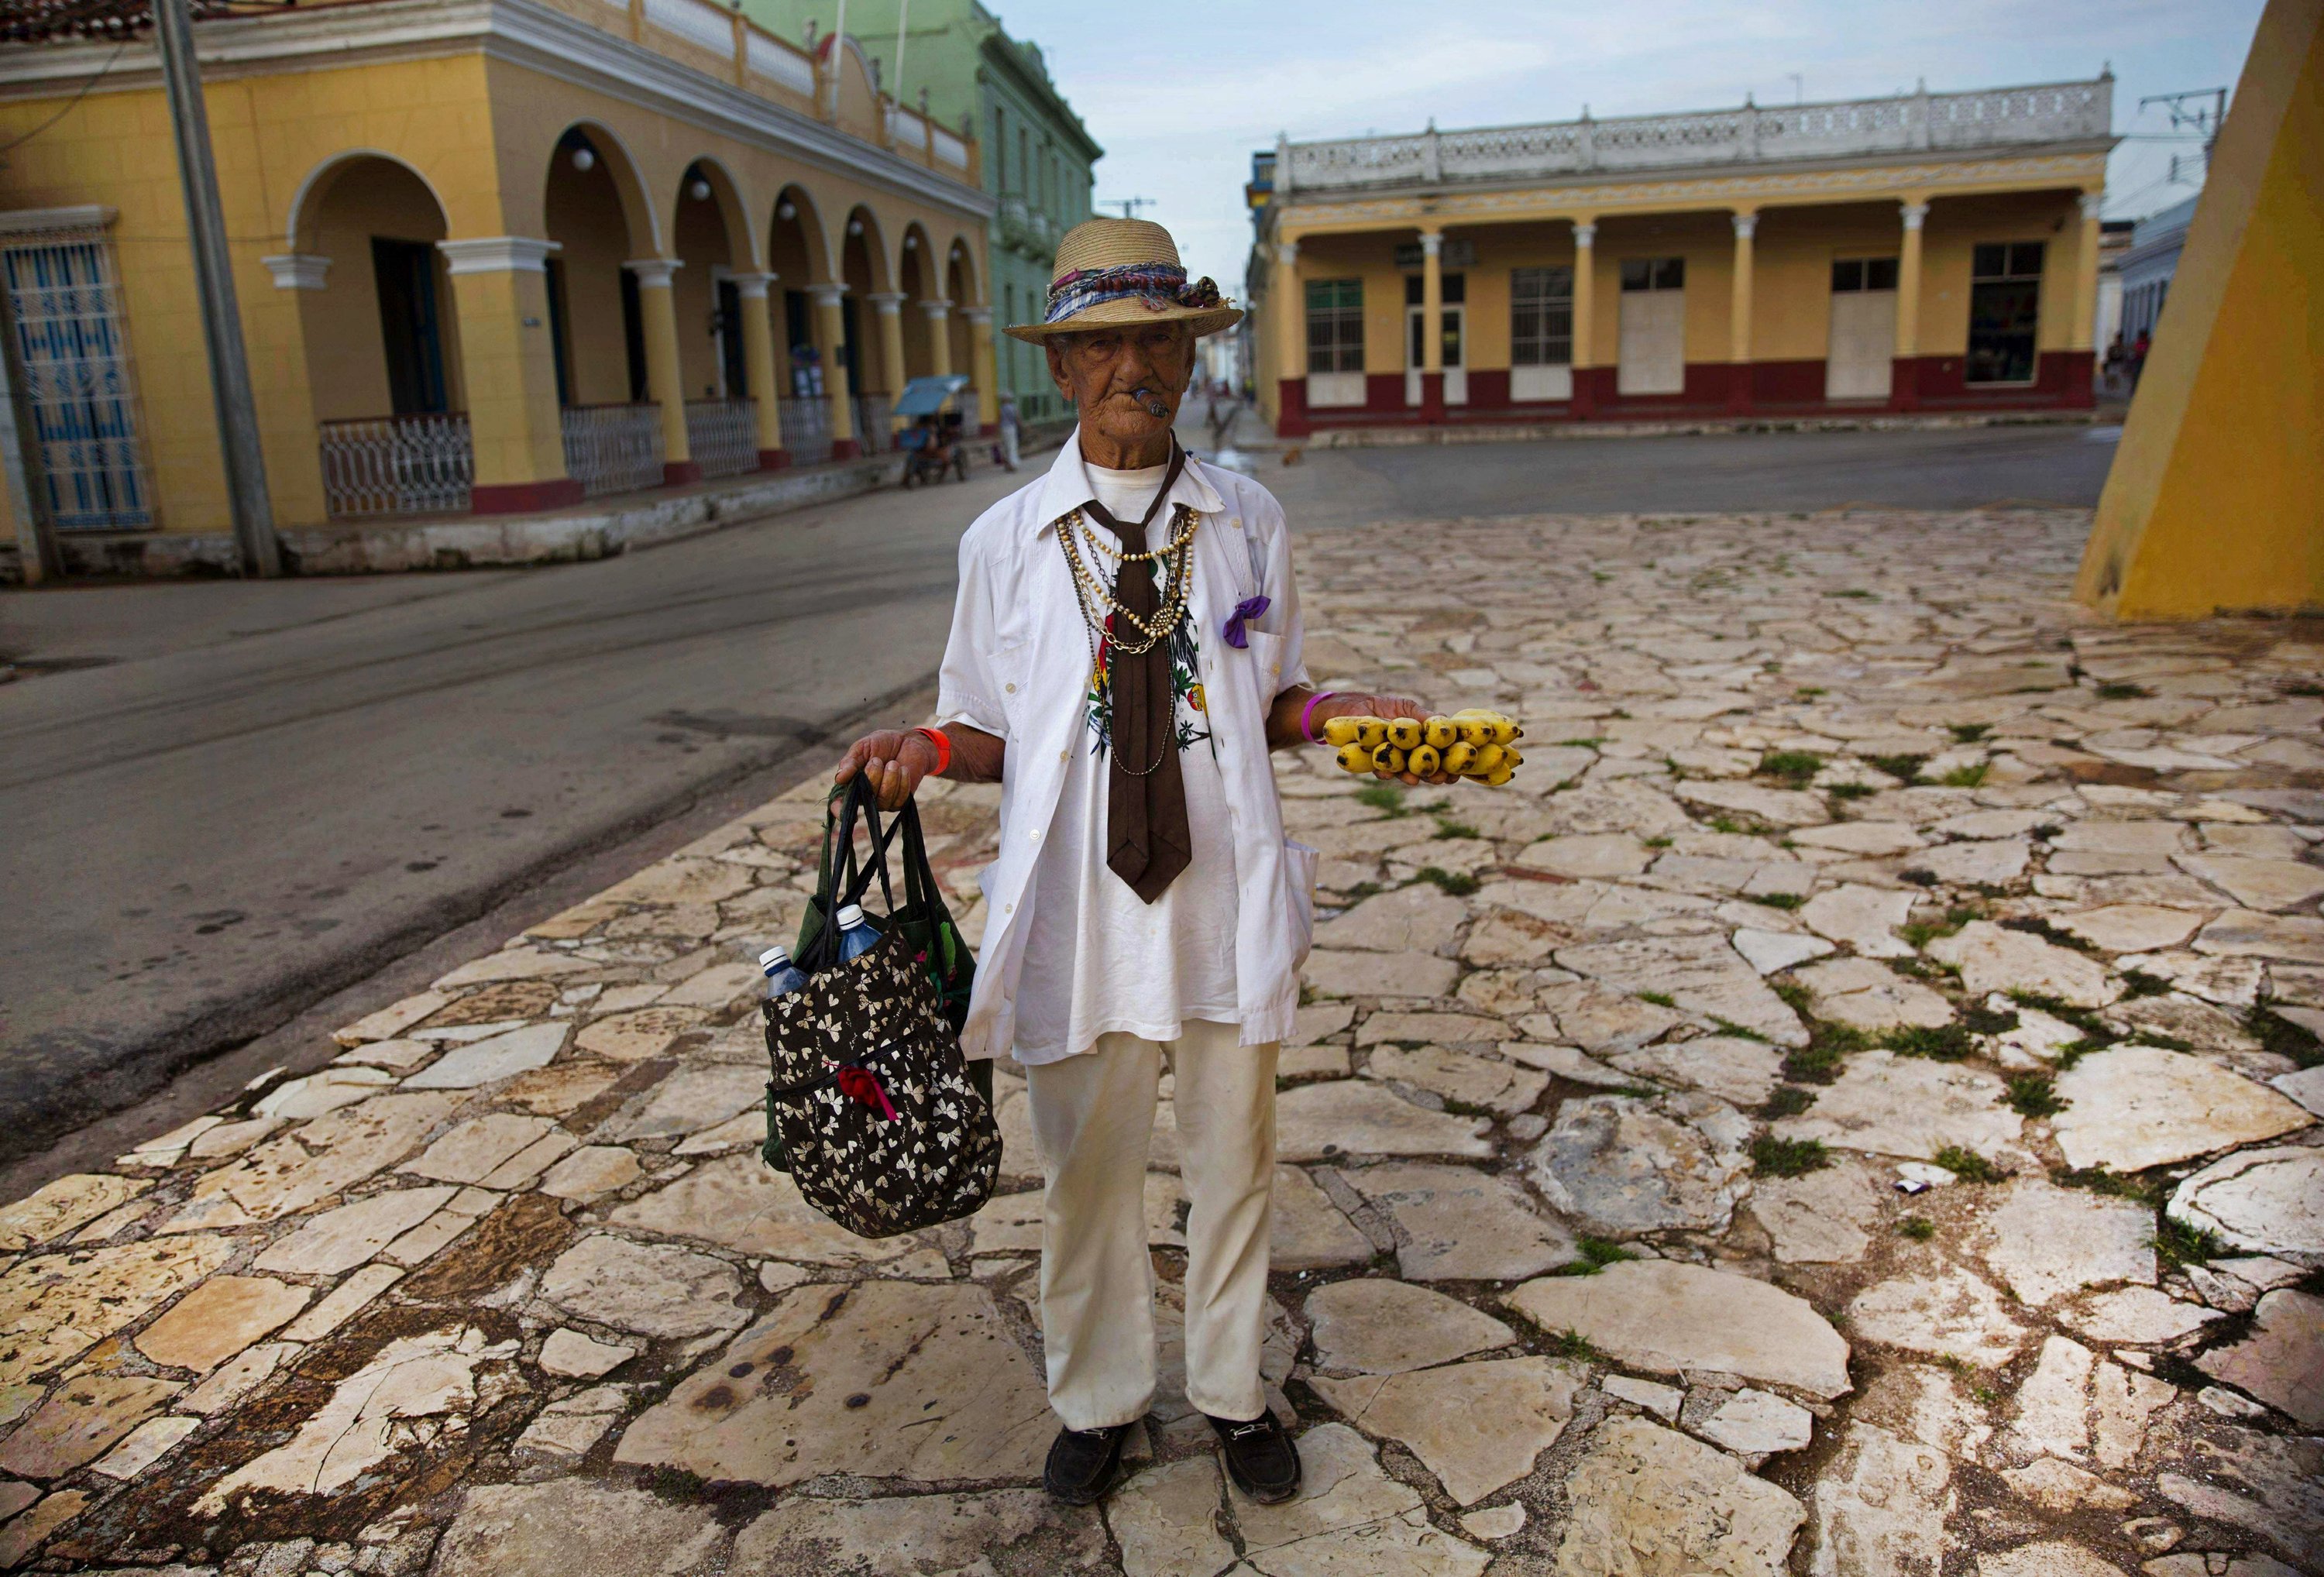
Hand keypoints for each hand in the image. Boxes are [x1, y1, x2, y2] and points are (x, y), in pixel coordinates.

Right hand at [835, 729, 940, 809]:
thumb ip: (850, 762)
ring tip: (893, 763)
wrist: (908, 742)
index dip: (838, 809)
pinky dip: (902, 782)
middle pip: (864, 799)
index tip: (840, 808)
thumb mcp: (862, 747)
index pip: (839, 803)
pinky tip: (903, 769)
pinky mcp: (900, 802)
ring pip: (882, 801)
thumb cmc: (881, 744)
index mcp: (850, 783)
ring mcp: (882, 801)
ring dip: (889, 779)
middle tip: (877, 760)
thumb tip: (839, 778)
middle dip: (872, 777)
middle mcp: (864, 796)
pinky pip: (899, 800)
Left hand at [1330, 693, 1459, 788]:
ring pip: (1404, 772)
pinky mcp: (1371, 762)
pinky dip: (1384, 771)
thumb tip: (1447, 724)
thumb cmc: (1381, 706)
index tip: (1457, 772)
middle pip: (1424, 769)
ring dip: (1410, 776)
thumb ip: (1424, 717)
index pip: (1439, 755)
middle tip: (1441, 779)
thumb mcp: (1406, 708)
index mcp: (1420, 742)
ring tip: (1415, 779)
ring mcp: (1390, 760)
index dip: (1450, 764)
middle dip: (1433, 775)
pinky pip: (1379, 769)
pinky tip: (1387, 773)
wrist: (1349, 708)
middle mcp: (1407, 755)